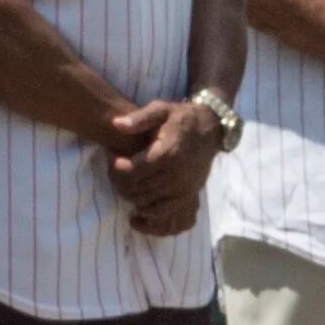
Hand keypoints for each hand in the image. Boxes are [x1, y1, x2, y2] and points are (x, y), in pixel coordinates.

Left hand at [101, 95, 219, 234]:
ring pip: (147, 204)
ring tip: (127, 185)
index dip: (117, 169)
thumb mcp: (161, 110)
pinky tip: (138, 208)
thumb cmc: (181, 118)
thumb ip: (139, 118)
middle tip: (117, 175)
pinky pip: (164, 214)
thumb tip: (116, 124)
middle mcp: (177, 175)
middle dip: (121, 184)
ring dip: (132, 198)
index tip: (114, 160)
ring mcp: (184, 189)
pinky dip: (148, 214)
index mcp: (167, 153)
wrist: (210, 129)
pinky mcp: (189, 196)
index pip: (132, 172)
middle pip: (137, 190)